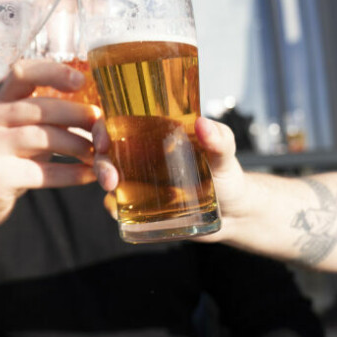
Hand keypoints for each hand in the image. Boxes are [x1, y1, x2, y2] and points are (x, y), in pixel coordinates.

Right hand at [0, 60, 103, 232]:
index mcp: (2, 100)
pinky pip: (43, 172)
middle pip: (40, 107)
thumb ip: (54, 115)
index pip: (22, 71)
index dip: (53, 71)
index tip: (82, 80)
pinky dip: (72, 173)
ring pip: (43, 137)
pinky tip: (90, 174)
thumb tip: (101, 109)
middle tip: (102, 124)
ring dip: (78, 145)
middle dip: (78, 114)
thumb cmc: (15, 159)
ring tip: (99, 154)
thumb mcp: (30, 129)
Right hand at [93, 116, 257, 240]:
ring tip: (113, 191)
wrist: (235, 214)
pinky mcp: (140, 206)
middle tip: (110, 178)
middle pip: (106, 151)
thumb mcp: (225, 154)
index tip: (104, 138)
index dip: (103, 127)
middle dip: (101, 162)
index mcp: (154, 134)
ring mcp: (138, 181)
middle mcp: (141, 155)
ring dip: (103, 180)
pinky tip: (116, 210)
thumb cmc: (227, 175)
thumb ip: (219, 139)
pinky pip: (117, 205)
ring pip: (108, 175)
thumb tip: (203, 124)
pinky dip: (112, 207)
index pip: (120, 122)